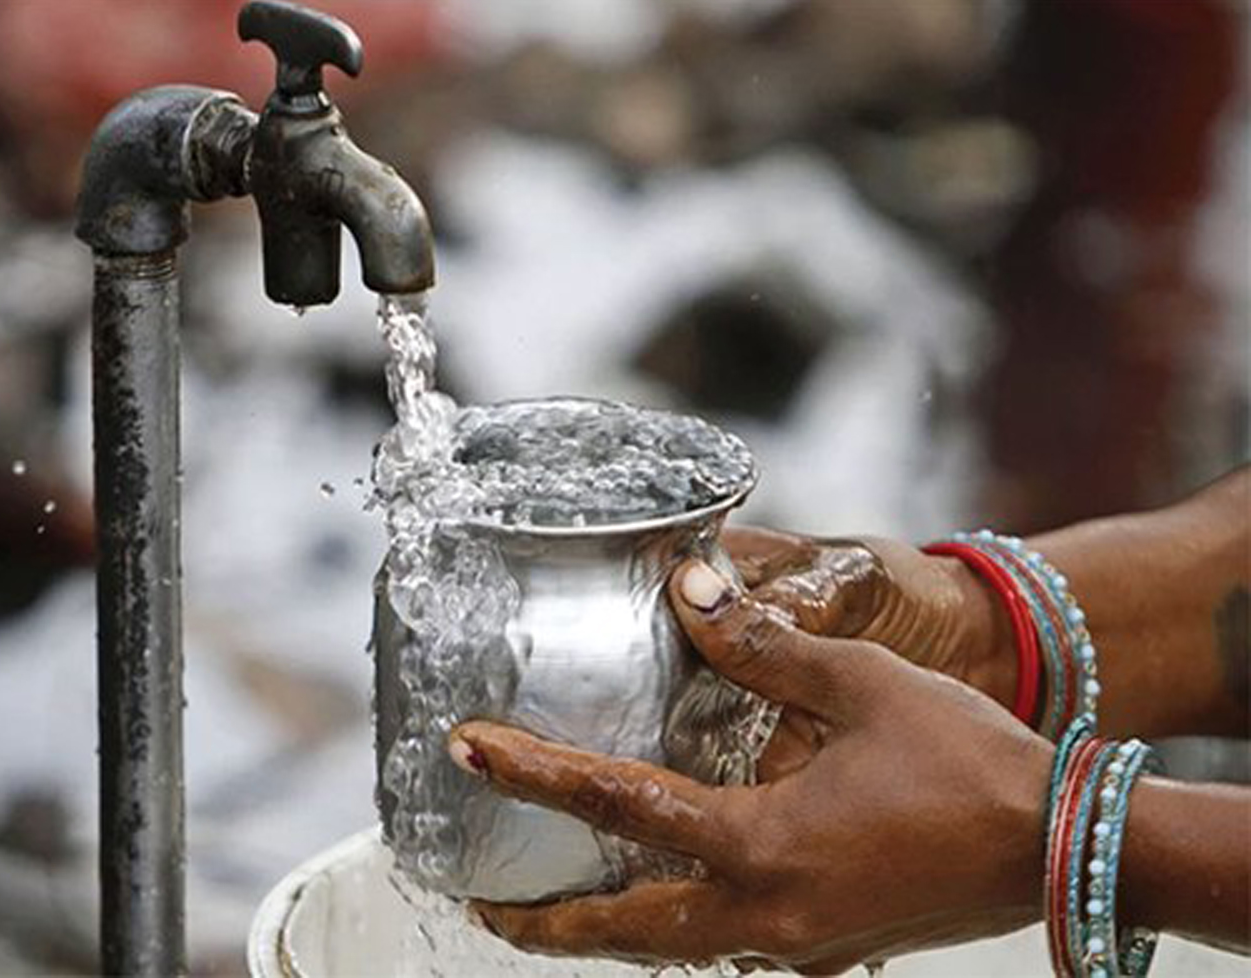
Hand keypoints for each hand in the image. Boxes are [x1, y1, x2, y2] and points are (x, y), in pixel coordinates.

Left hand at [450, 560, 1052, 972]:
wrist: (1063, 847)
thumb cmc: (970, 763)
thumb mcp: (863, 685)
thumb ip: (764, 644)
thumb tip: (688, 587)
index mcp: (762, 844)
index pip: (617, 804)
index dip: (531, 773)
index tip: (465, 750)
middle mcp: (764, 914)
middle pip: (623, 927)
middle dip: (546, 920)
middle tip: (480, 896)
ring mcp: (796, 944)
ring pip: (671, 948)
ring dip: (604, 929)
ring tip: (547, 907)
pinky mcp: (827, 949)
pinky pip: (725, 946)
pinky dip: (674, 928)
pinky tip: (665, 896)